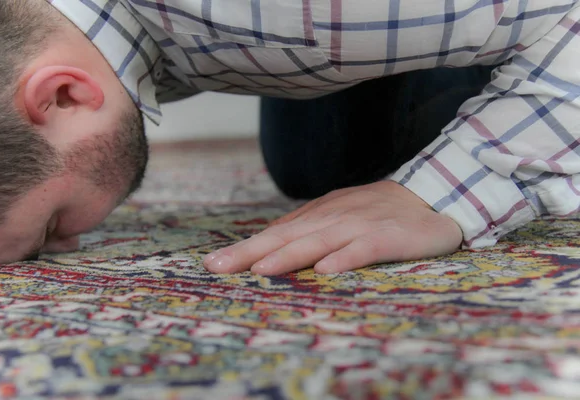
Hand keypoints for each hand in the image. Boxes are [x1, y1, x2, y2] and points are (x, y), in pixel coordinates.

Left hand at [203, 181, 462, 274]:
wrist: (431, 197)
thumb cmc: (379, 212)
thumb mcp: (339, 217)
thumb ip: (308, 231)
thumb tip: (270, 249)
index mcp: (320, 214)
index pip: (277, 233)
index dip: (246, 248)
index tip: (214, 263)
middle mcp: (334, 217)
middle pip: (288, 236)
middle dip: (251, 252)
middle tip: (218, 267)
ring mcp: (361, 225)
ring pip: (319, 240)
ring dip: (289, 255)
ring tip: (260, 270)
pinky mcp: (388, 236)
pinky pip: (364, 248)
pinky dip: (345, 258)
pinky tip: (326, 271)